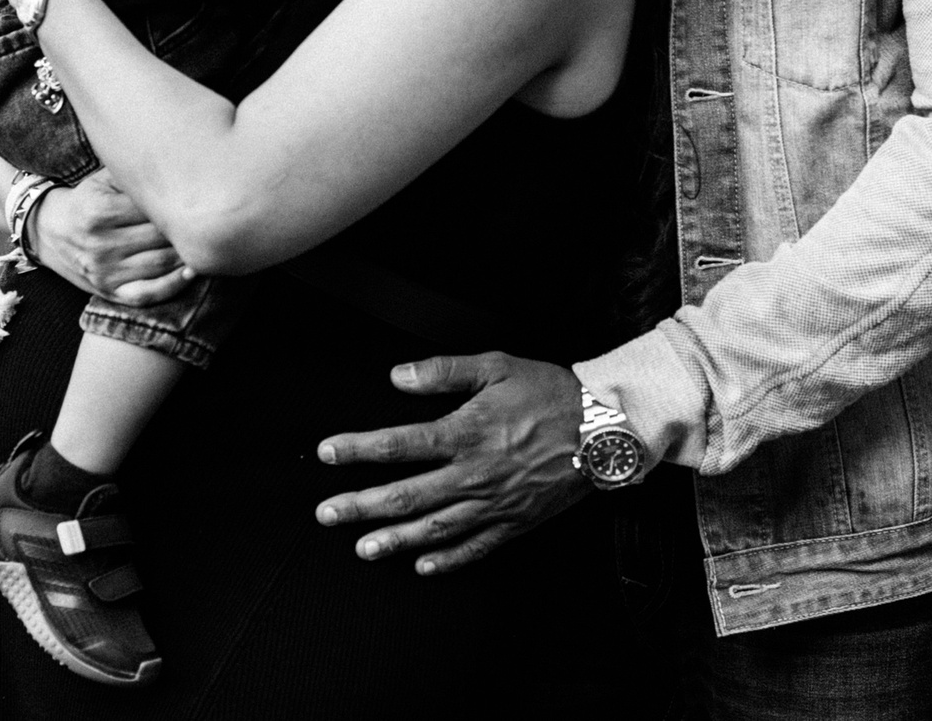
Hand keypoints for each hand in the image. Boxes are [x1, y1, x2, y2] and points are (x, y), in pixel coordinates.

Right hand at [30, 171, 192, 304]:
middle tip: (214, 219)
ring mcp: (104, 271)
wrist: (48, 230)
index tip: (204, 197)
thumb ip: (135, 174)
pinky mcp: (107, 291)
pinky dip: (172, 286)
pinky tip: (191, 273)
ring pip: (159, 265)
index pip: (154, 209)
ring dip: (187, 255)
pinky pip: (146, 294)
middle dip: (188, 229)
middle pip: (160, 237)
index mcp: (100, 211)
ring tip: (208, 242)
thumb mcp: (102, 179)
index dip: (181, 204)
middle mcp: (101, 244)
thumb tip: (182, 164)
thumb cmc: (86, 199)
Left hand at [312, 353, 588, 574]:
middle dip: (361, 504)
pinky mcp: (514, 522)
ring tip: (362, 548)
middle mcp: (474, 474)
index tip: (327, 452)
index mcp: (466, 432)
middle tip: (327, 513)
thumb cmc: (551, 393)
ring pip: (433, 528)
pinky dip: (446, 560)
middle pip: (406, 494)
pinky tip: (422, 565)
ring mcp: (493, 503)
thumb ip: (444, 371)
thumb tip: (398, 376)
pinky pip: (474, 548)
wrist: (604, 428)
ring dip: (393, 539)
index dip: (358, 449)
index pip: (398, 444)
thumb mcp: (496, 366)